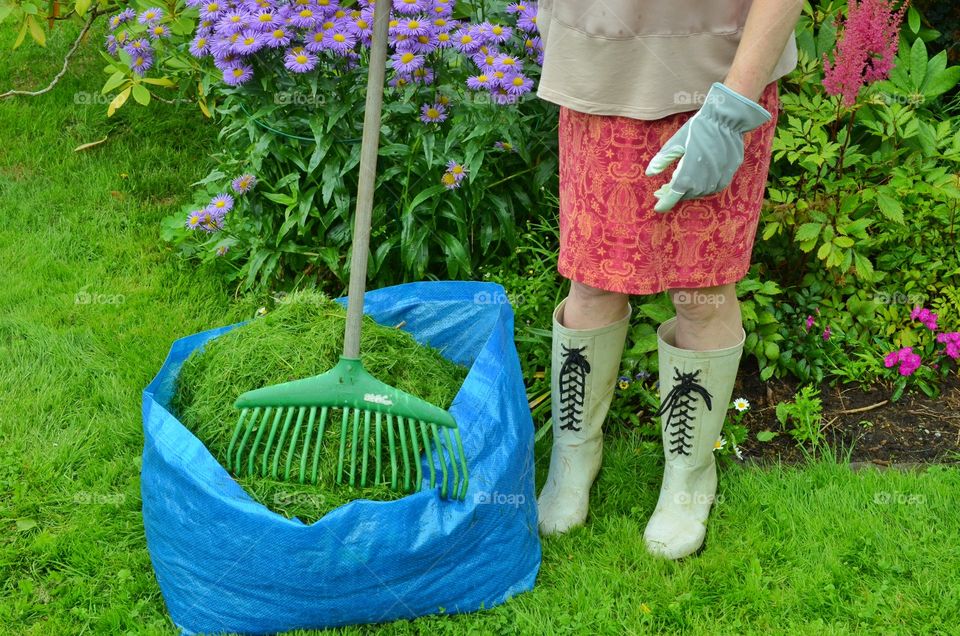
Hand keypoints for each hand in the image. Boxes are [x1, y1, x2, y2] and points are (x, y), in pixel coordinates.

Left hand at [645, 82, 771, 212]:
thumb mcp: (675, 143)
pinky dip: (702, 186)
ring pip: (700, 192)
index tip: (658, 208)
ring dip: (688, 190)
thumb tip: (649, 173)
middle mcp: (703, 182)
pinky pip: (713, 187)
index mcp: (687, 176)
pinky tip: (697, 179)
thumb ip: (662, 160)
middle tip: (664, 188)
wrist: (727, 120)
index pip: (673, 197)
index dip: (664, 203)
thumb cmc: (698, 129)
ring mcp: (717, 180)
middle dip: (674, 193)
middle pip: (685, 194)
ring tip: (679, 182)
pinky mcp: (728, 175)